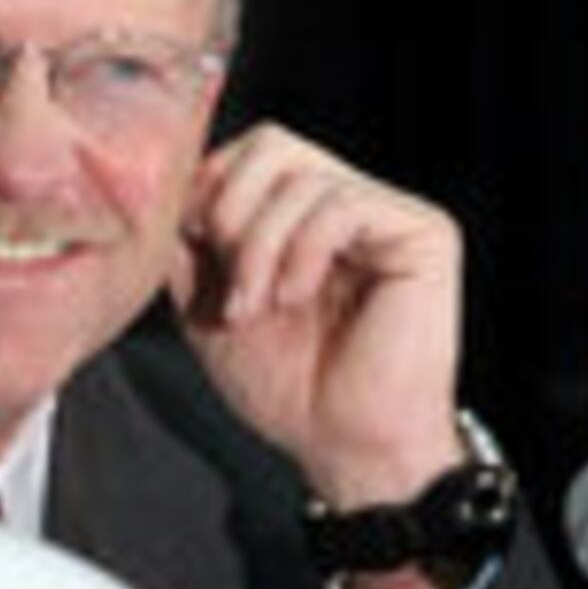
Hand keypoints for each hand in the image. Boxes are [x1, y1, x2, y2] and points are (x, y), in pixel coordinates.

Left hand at [173, 125, 467, 506]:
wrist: (345, 446)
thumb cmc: (289, 388)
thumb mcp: (207, 304)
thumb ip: (187, 243)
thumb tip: (165, 187)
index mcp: (303, 215)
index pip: (248, 153)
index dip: (206, 189)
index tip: (188, 249)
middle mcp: (349, 202)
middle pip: (272, 143)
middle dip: (229, 209)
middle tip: (226, 276)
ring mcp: (388, 213)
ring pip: (302, 175)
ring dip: (260, 246)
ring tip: (256, 306)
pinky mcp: (422, 232)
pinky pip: (343, 203)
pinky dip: (303, 250)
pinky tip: (296, 296)